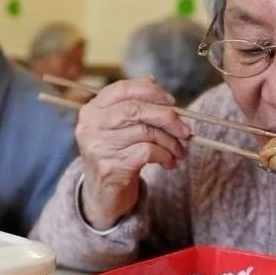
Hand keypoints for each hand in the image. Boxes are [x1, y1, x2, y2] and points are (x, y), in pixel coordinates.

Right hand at [76, 77, 190, 230]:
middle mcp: (91, 126)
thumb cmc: (116, 154)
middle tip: (185, 130)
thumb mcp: (118, 126)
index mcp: (92, 110)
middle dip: (167, 117)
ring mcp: (99, 146)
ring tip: (179, 150)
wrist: (102, 194)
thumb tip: (153, 80)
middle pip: (137, 109)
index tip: (172, 102)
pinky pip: (148, 152)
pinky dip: (165, 155)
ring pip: (146, 132)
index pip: (123, 89)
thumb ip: (131, 104)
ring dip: (170, 142)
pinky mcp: (110, 167)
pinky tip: (170, 162)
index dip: (151, 91)